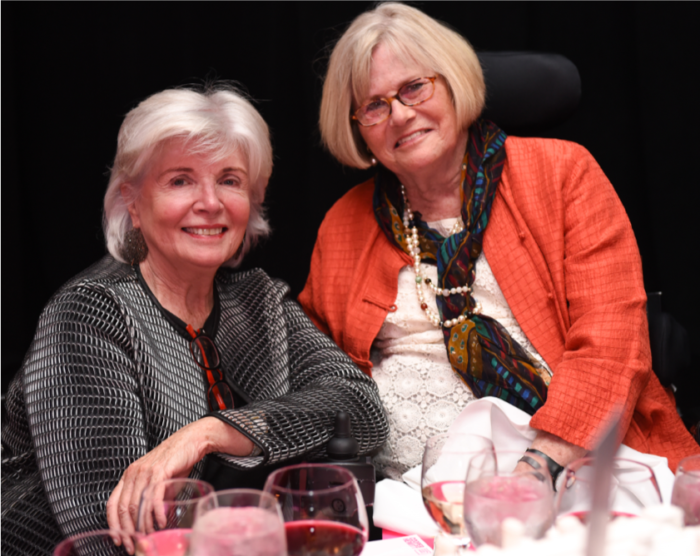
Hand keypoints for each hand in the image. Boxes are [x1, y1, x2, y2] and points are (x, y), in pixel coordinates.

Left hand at [106, 417, 252, 552]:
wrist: (191, 440)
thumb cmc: (176, 460)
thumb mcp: (158, 480)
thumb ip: (152, 498)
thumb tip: (152, 520)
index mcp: (129, 475)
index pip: (112, 503)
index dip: (113, 524)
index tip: (119, 539)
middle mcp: (133, 473)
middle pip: (123, 508)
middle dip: (128, 531)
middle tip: (135, 544)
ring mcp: (145, 472)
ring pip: (136, 505)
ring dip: (143, 525)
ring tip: (149, 536)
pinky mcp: (160, 471)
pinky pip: (153, 497)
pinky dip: (156, 513)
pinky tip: (160, 522)